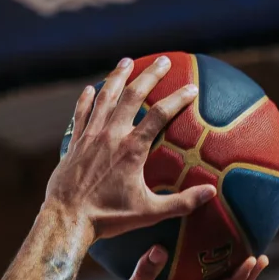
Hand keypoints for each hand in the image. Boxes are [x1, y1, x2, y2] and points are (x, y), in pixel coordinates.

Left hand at [46, 55, 212, 245]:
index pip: (160, 114)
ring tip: (127, 62)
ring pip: (105, 97)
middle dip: (150, 75)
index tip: (191, 88)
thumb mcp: (149, 213)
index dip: (178, 98)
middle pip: (133, 95)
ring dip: (118, 76)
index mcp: (132, 149)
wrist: (67, 219)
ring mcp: (90, 136)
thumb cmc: (109, 218)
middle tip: (163, 60)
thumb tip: (211, 192)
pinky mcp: (75, 143)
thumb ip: (181, 203)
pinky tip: (91, 88)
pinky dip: (86, 99)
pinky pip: (81, 114)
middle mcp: (111, 135)